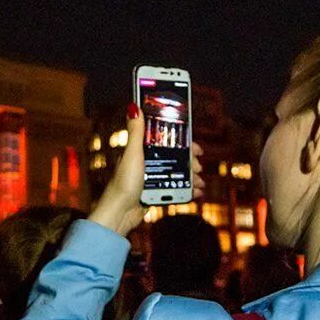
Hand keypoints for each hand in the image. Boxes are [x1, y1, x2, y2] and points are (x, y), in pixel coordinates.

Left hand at [88, 109, 203, 236]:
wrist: (120, 213)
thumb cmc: (123, 183)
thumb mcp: (133, 154)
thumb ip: (136, 132)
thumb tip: (134, 107)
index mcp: (141, 151)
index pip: (166, 142)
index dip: (182, 143)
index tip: (196, 147)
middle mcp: (147, 163)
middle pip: (174, 159)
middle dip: (189, 162)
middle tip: (198, 167)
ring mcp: (150, 179)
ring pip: (176, 175)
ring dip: (190, 178)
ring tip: (199, 182)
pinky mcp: (153, 194)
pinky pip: (173, 190)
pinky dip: (185, 191)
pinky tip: (195, 193)